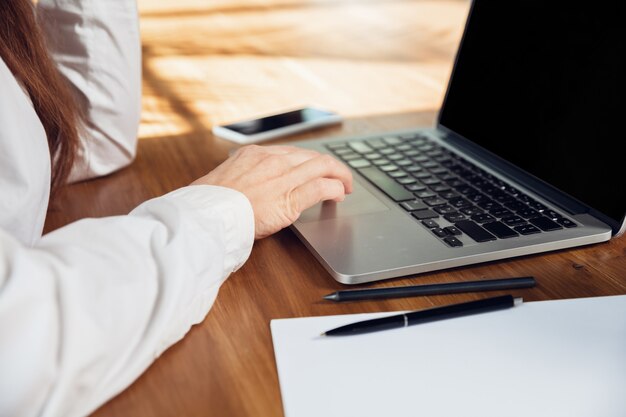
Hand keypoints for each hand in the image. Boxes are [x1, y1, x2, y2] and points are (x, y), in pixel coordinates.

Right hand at [192, 145, 352, 238]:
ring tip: (347, 185)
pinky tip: (339, 195)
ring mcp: (282, 176)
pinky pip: (322, 187)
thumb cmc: (208, 204)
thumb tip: (246, 189)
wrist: (205, 216)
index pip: (291, 152)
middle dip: (329, 165)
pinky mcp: (290, 197)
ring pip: (323, 166)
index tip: (314, 167)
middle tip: (339, 175)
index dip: (307, 160)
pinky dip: (336, 189)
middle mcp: (271, 160)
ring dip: (340, 175)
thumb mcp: (223, 180)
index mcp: (253, 154)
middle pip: (311, 155)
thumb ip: (241, 179)